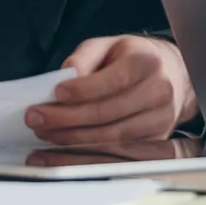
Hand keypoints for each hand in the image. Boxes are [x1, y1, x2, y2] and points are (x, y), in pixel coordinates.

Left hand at [26, 36, 197, 145]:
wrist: (169, 75)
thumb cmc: (131, 59)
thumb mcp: (108, 46)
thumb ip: (85, 56)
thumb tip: (66, 76)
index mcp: (148, 61)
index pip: (114, 80)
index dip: (82, 90)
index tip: (55, 93)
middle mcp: (160, 91)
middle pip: (108, 113)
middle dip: (66, 119)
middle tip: (36, 118)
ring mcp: (160, 119)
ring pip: (110, 138)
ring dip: (71, 140)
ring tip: (44, 135)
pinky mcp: (155, 142)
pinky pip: (115, 156)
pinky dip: (84, 158)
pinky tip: (59, 155)